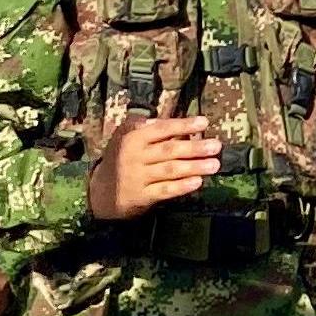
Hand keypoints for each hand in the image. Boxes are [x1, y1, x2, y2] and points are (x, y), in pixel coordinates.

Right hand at [87, 117, 221, 220]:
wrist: (99, 191)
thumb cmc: (120, 159)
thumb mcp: (124, 137)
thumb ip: (144, 126)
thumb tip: (168, 119)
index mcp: (133, 138)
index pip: (162, 129)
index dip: (183, 125)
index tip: (204, 122)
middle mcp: (135, 156)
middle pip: (169, 150)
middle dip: (195, 147)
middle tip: (216, 146)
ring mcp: (138, 177)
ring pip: (169, 170)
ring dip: (194, 167)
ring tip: (214, 164)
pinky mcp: (141, 196)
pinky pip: (164, 190)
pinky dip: (181, 187)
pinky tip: (197, 182)